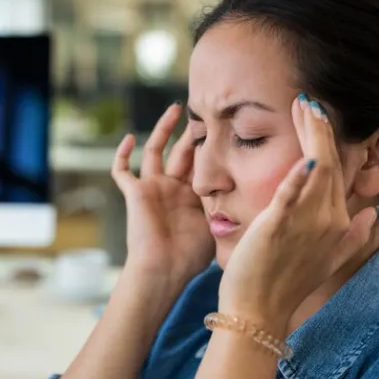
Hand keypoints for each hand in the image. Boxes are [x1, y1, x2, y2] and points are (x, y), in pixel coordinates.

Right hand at [111, 103, 214, 283]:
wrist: (162, 270)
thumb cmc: (189, 257)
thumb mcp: (215, 229)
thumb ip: (227, 211)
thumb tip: (256, 202)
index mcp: (192, 197)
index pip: (202, 164)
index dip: (211, 147)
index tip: (224, 128)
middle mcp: (172, 189)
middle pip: (182, 152)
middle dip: (192, 132)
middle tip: (203, 111)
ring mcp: (153, 189)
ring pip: (155, 151)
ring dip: (163, 129)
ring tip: (175, 109)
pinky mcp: (135, 193)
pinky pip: (122, 170)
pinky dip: (122, 154)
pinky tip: (129, 137)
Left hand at [218, 94, 377, 324]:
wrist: (259, 310)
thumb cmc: (285, 283)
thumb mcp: (329, 259)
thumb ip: (354, 236)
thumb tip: (374, 214)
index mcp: (339, 223)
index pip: (337, 171)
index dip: (328, 141)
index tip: (317, 116)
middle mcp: (328, 220)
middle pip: (329, 163)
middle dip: (319, 128)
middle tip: (308, 100)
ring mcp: (306, 224)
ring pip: (316, 170)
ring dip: (311, 136)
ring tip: (304, 106)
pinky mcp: (279, 227)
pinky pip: (291, 197)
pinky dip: (299, 176)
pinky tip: (305, 154)